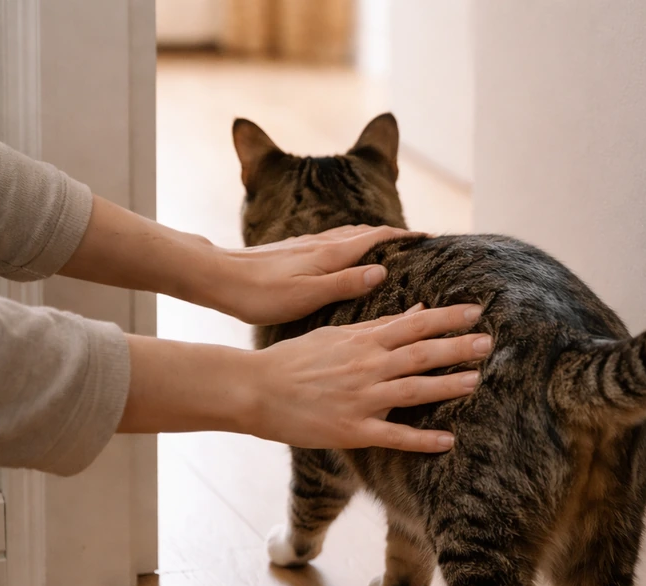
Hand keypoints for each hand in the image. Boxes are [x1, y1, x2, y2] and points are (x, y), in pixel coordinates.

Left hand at [215, 224, 419, 324]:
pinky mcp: (293, 251)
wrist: (218, 278)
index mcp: (329, 253)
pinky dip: (351, 244)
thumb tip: (382, 270)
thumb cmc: (260, 293)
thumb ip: (345, 282)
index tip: (428, 237)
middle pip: (365, 231)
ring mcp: (306, 245)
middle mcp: (321, 243)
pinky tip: (345, 255)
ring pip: (348, 235)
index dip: (403, 237)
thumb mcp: (307, 295)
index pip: (376, 237)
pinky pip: (333, 242)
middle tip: (415, 243)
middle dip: (392, 235)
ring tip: (388, 247)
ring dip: (371, 237)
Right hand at [243, 303, 490, 451]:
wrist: (256, 389)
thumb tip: (417, 311)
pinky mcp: (352, 430)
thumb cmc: (296, 359)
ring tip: (477, 382)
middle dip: (457, 348)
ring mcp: (360, 399)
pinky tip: (447, 441)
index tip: (475, 312)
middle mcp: (366, 367)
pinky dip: (421, 439)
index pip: (413, 324)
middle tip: (489, 343)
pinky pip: (393, 435)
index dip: (446, 318)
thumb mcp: (336, 334)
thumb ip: (379, 325)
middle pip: (420, 354)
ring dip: (447, 386)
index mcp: (362, 341)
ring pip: (412, 391)